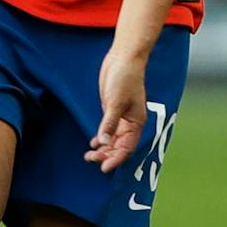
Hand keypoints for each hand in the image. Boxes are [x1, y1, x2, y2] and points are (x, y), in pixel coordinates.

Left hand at [85, 45, 148, 171]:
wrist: (123, 59)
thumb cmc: (125, 78)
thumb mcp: (115, 102)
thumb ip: (109, 123)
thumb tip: (103, 142)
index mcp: (137, 123)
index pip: (127, 148)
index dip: (116, 159)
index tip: (104, 168)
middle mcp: (130, 123)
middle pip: (119, 147)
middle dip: (107, 155)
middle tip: (91, 159)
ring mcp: (121, 118)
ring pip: (113, 140)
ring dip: (103, 149)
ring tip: (89, 156)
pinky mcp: (112, 111)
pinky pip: (108, 130)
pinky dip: (101, 138)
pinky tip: (93, 144)